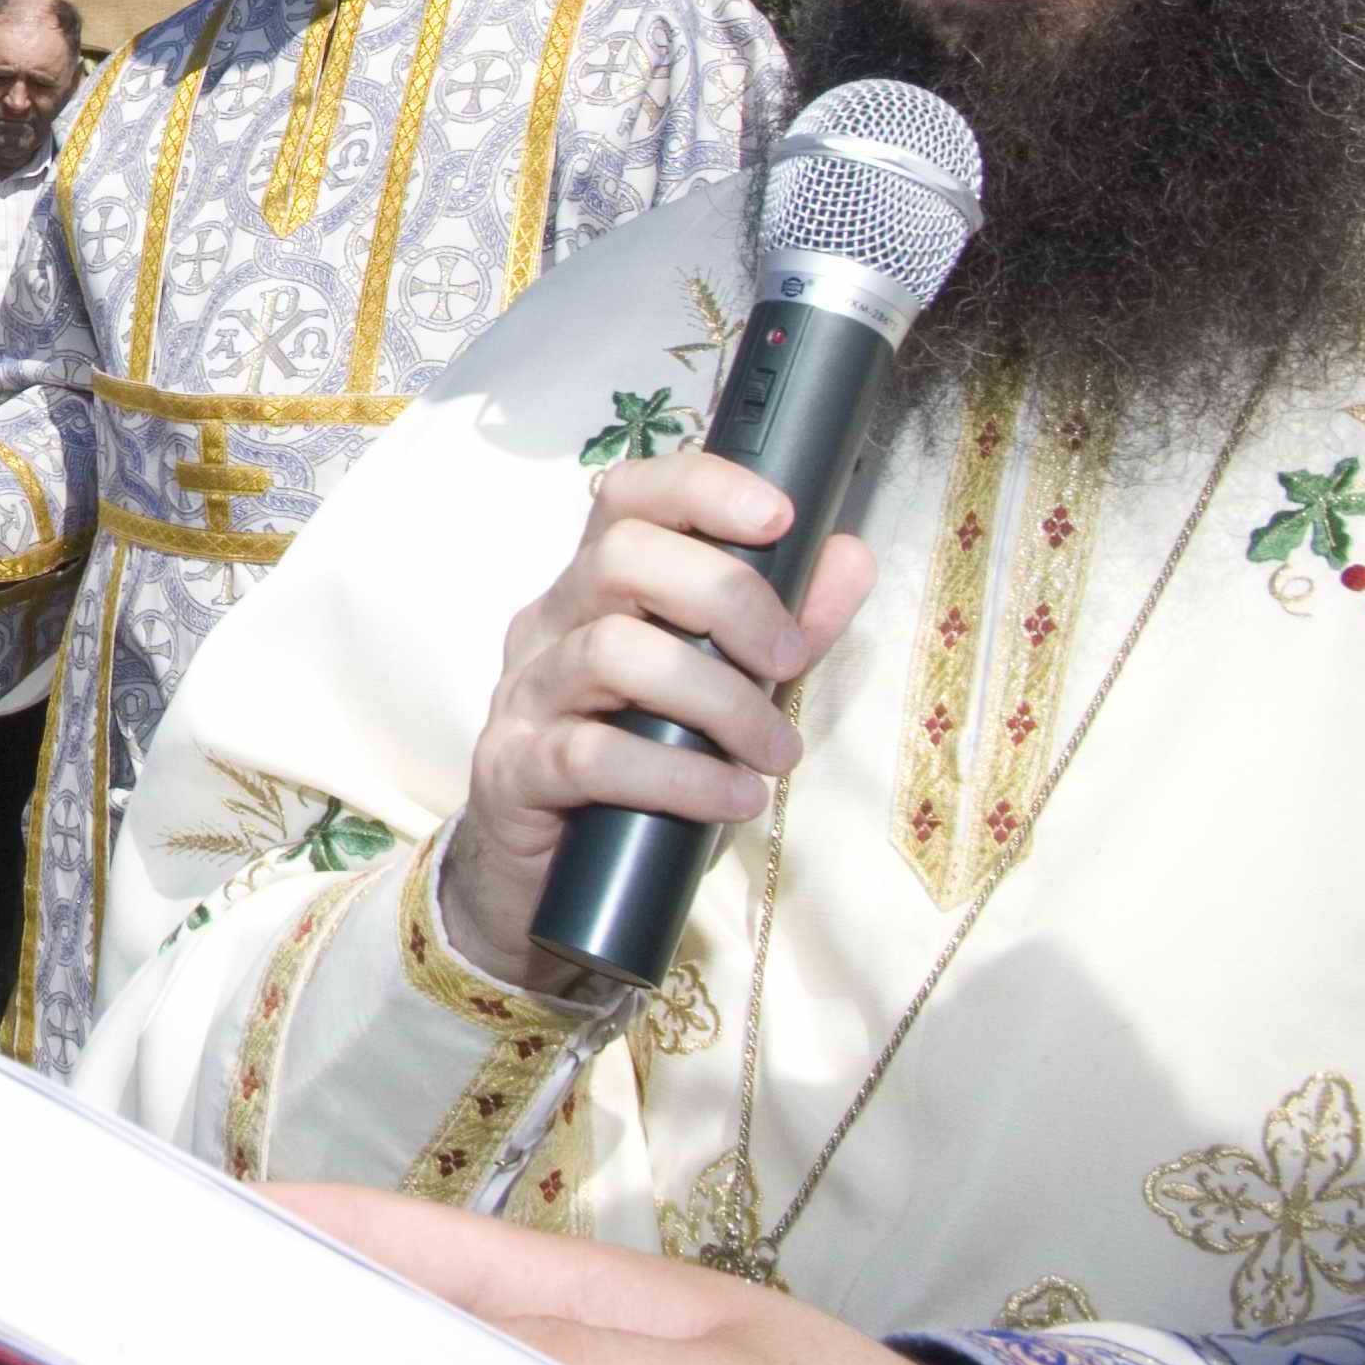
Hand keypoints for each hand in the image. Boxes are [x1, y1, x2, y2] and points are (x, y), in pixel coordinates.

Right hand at [443, 451, 873, 990]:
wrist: (543, 877)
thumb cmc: (638, 765)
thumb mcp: (720, 689)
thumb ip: (780, 628)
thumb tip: (849, 558)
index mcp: (594, 587)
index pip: (628, 495)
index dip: (701, 487)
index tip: (778, 516)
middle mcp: (550, 623)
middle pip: (621, 557)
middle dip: (726, 598)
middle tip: (787, 663)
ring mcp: (525, 695)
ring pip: (611, 652)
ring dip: (717, 700)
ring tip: (776, 752)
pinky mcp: (515, 770)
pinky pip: (595, 756)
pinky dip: (681, 777)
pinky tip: (735, 800)